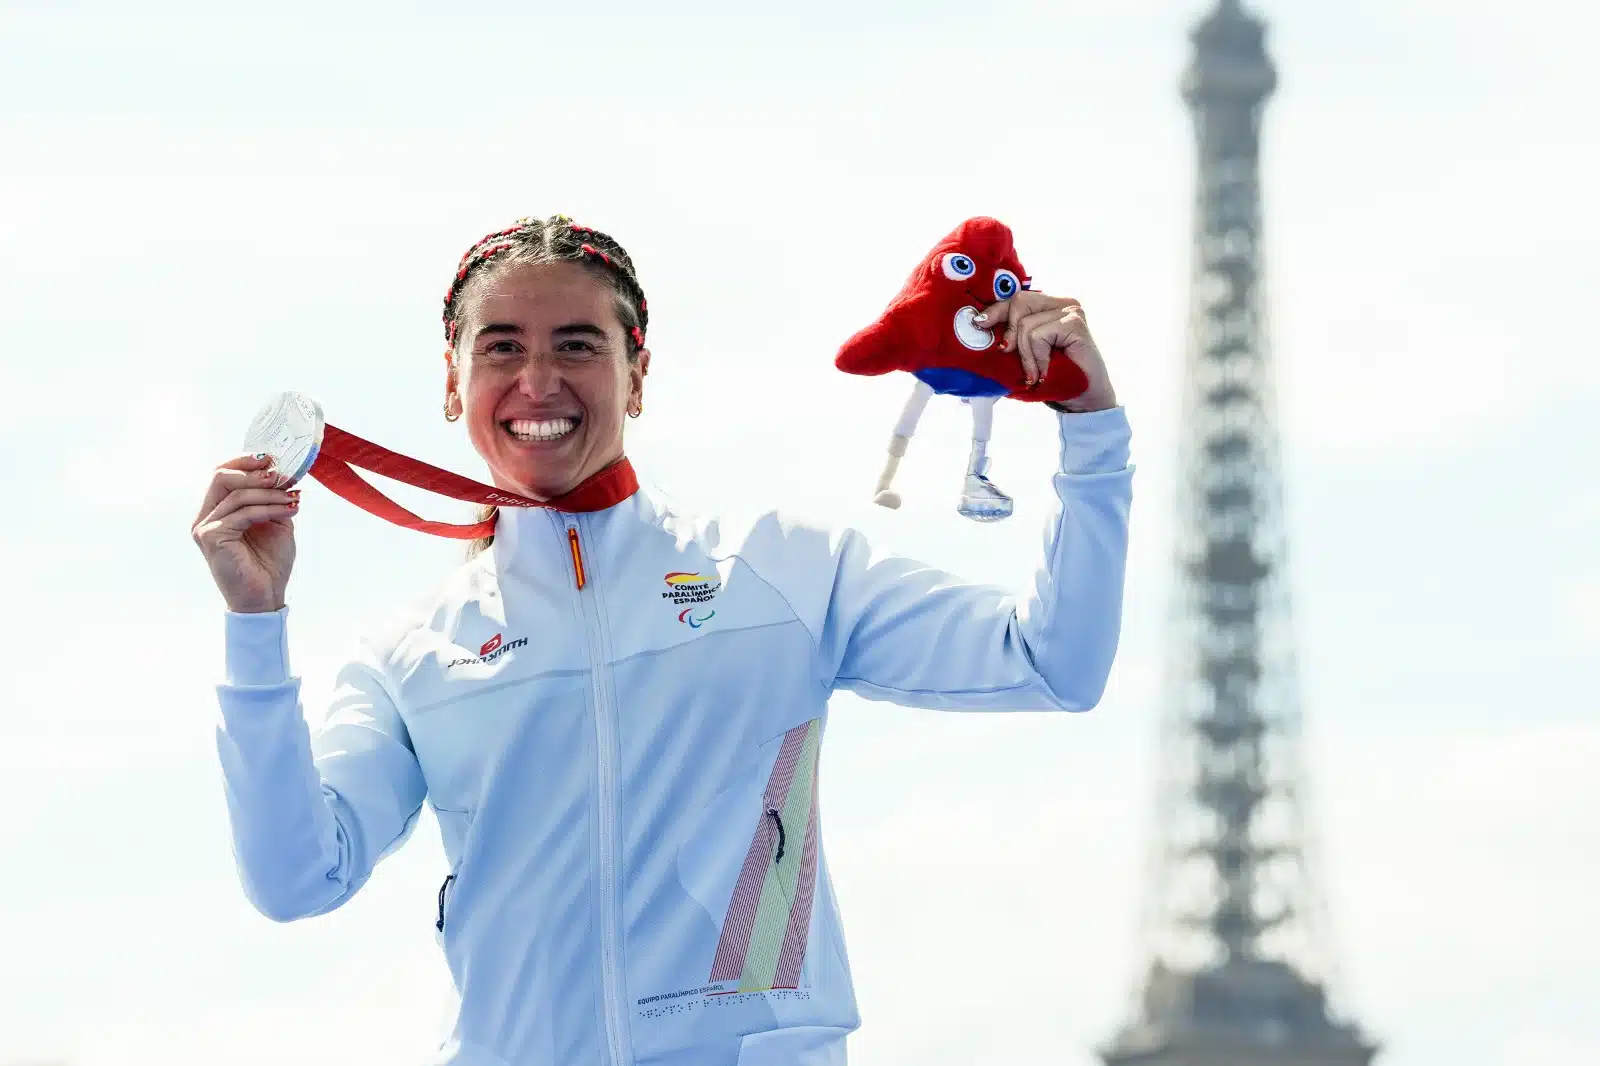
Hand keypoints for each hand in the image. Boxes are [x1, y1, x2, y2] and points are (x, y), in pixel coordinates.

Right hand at [192, 453, 300, 612]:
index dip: (245, 461)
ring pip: (237, 494)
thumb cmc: (268, 563)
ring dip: (270, 492)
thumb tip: (283, 472)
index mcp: (217, 510)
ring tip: (293, 496)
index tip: (273, 458)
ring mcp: (205, 527)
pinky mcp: (212, 537)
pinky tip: (289, 510)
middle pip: (221, 476)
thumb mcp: (275, 522)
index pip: (222, 473)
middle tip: (282, 474)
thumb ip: (273, 498)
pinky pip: (243, 512)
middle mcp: (205, 516)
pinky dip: (269, 508)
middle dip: (255, 472)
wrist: (265, 596)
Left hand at [975, 292, 1117, 411]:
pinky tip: (1044, 372)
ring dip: (1026, 356)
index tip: (979, 323)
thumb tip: (979, 326)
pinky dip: (1037, 358)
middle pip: (1019, 302)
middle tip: (1010, 355)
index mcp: (1048, 306)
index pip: (1016, 298)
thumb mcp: (1024, 354)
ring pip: (1026, 324)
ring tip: (1035, 374)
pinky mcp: (1075, 324)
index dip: (995, 310)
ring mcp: (1070, 311)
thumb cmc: (1054, 376)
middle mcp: (1061, 303)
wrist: (1083, 398)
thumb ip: (1010, 337)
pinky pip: (1038, 336)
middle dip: (1009, 332)